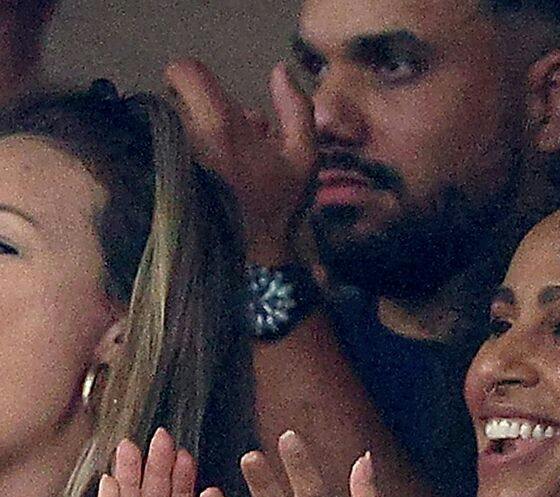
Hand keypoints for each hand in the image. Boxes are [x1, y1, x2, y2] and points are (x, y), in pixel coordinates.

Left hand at [166, 58, 315, 260]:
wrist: (250, 259)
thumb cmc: (277, 206)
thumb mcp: (304, 159)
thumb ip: (296, 109)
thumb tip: (279, 69)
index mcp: (219, 123)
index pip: (183, 71)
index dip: (192, 79)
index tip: (206, 98)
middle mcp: (184, 135)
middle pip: (173, 99)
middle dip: (194, 112)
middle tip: (216, 137)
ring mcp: (163, 157)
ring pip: (164, 125)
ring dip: (184, 135)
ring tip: (208, 162)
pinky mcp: (151, 176)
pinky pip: (153, 149)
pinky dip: (169, 155)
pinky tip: (191, 176)